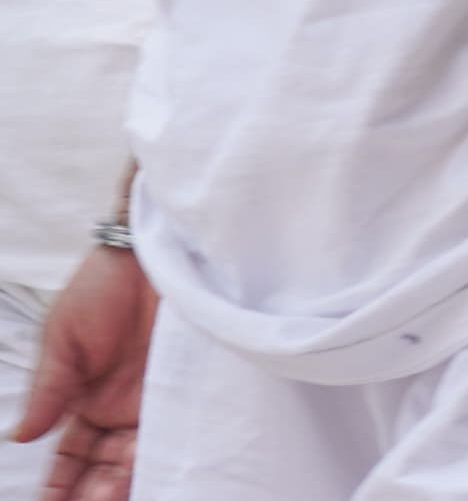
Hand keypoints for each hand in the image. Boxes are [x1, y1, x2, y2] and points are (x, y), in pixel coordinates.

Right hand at [11, 244, 154, 500]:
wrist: (155, 253)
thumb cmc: (103, 286)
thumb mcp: (64, 339)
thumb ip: (48, 390)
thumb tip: (18, 436)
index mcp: (83, 402)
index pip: (70, 458)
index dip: (59, 485)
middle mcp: (119, 410)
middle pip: (104, 467)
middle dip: (95, 492)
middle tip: (93, 498)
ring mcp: (154, 402)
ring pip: (138, 459)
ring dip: (124, 482)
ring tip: (112, 490)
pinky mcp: (188, 389)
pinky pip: (175, 434)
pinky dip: (162, 457)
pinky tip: (148, 473)